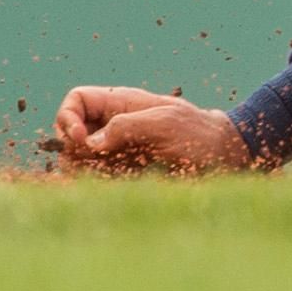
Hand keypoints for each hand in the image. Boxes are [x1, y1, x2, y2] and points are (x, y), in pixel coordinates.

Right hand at [50, 85, 252, 172]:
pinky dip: (98, 188)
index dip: (68, 117)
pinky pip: (96, 182)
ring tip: (110, 179)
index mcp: (120, 104)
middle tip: (96, 164)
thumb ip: (128, 126)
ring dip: (84, 173)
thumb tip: (89, 143)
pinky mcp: (121, 177)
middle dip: (73, 151)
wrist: (223, 157)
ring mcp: (115, 153)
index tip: (81, 139)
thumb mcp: (166, 123)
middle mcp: (112, 127)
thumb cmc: (198, 134)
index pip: (77, 100)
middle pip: (70, 135)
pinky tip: (118, 190)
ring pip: (78, 163)